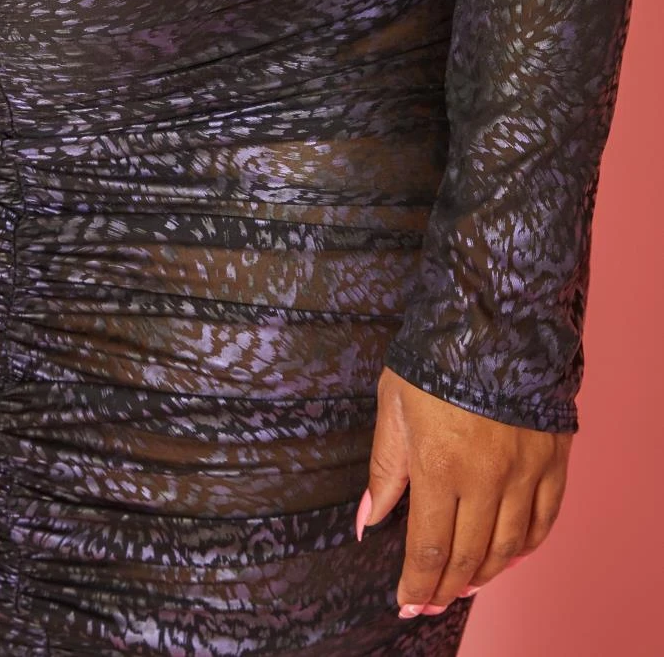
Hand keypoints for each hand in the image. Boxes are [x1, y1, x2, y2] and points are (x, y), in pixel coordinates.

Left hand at [359, 365, 573, 617]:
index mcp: (440, 467)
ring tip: (464, 585)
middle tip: (431, 603)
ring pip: (508, 547)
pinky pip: (544, 520)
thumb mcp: (393, 406)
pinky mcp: (553, 459)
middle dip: (445, 589)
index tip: (406, 602)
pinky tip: (510, 554)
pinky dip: (527, 546)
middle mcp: (486, 479)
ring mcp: (524, 472)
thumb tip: (367, 520)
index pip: (428, 548)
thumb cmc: (434, 357)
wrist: (494, 316)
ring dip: (485, 574)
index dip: (417, 584)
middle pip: (468, 556)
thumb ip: (384, 469)